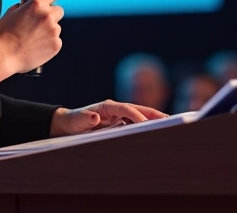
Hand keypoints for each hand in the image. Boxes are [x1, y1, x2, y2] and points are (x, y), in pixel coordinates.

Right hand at [0, 0, 62, 81]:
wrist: (5, 56)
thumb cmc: (5, 36)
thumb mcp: (10, 13)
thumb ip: (23, 6)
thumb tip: (26, 5)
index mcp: (36, 5)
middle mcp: (47, 16)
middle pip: (58, 10)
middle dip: (51, 15)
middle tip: (39, 24)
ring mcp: (54, 31)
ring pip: (56, 27)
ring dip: (49, 31)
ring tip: (34, 39)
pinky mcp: (56, 44)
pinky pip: (57, 41)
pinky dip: (50, 43)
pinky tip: (38, 46)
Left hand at [49, 100, 168, 136]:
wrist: (69, 124)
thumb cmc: (73, 121)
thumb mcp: (76, 121)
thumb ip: (85, 118)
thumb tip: (95, 117)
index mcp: (107, 105)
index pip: (125, 108)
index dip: (136, 115)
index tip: (145, 123)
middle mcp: (115, 108)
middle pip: (137, 109)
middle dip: (151, 114)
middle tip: (167, 120)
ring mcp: (118, 115)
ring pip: (138, 114)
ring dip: (151, 119)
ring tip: (167, 124)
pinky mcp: (120, 122)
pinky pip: (135, 123)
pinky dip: (145, 125)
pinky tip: (155, 131)